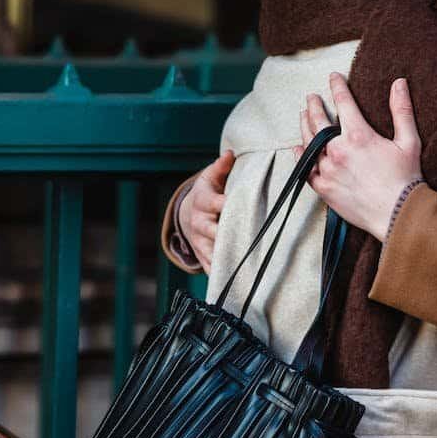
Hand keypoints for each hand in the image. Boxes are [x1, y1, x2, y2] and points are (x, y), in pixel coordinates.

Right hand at [178, 150, 234, 272]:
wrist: (187, 211)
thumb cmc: (206, 192)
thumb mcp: (210, 177)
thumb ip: (221, 166)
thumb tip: (229, 154)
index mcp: (203, 201)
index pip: (215, 204)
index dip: (226, 206)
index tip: (241, 209)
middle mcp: (199, 222)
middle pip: (213, 231)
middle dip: (228, 237)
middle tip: (250, 243)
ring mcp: (199, 240)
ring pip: (211, 251)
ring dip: (226, 259)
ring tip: (244, 268)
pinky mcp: (201, 253)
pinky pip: (209, 266)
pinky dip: (221, 275)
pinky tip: (236, 283)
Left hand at [295, 73, 422, 240]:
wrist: (398, 214)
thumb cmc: (406, 179)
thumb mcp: (409, 141)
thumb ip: (402, 110)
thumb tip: (399, 83)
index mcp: (358, 135)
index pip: (343, 103)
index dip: (337, 86)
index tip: (333, 77)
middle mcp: (338, 150)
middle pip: (319, 121)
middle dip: (314, 105)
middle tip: (311, 97)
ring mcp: (328, 170)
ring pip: (309, 143)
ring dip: (305, 126)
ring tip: (303, 116)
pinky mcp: (324, 189)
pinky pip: (306, 170)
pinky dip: (300, 157)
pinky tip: (298, 149)